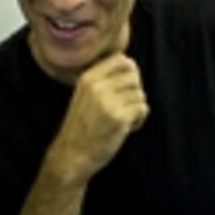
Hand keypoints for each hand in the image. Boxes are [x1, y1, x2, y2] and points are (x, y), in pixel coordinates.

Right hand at [49, 53, 148, 182]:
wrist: (72, 155)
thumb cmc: (81, 127)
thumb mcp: (84, 95)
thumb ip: (103, 80)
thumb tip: (131, 67)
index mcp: (88, 78)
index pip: (121, 59)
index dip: (129, 72)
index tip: (124, 88)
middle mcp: (97, 86)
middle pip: (134, 75)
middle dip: (134, 90)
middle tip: (124, 105)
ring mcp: (108, 102)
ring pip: (139, 94)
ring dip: (136, 107)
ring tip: (122, 119)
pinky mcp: (119, 118)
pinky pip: (142, 109)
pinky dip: (139, 119)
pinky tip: (126, 128)